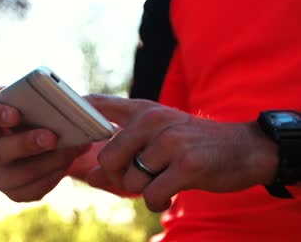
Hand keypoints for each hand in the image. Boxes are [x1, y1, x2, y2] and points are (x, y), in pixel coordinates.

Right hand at [0, 83, 90, 201]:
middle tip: (52, 136)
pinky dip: (53, 176)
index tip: (15, 113)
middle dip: (26, 143)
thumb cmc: (41, 116)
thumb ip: (17, 89)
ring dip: (47, 162)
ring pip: (18, 175)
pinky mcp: (15, 192)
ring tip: (71, 150)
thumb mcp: (33, 98)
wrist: (60, 142)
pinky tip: (68, 163)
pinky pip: (33, 190)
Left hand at [85, 94, 278, 211]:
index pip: (97, 104)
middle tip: (138, 177)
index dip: (74, 114)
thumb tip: (90, 177)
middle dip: (118, 177)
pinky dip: (157, 201)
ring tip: (160, 182)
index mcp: (143, 110)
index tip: (63, 128)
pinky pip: (152, 194)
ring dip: (143, 190)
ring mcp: (170, 141)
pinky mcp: (186, 164)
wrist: (243, 148)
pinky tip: (168, 195)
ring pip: (131, 179)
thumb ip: (122, 154)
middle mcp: (153, 120)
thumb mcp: (156, 140)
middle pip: (108, 158)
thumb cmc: (192, 145)